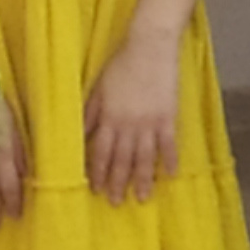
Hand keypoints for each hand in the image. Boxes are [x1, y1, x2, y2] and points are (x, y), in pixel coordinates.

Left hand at [82, 26, 183, 203]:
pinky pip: (169, 144)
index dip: (97, 172)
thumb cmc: (121, 65)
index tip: (95, 189)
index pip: (100, 152)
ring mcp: (149, 122)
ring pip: (144, 157)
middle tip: (115, 202)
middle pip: (121, 160)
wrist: (150, 46)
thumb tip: (78, 136)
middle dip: (117, 182)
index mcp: (108, 117)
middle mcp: (127, 124)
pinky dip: (169, 160)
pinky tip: (171, 174)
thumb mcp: (98, 88)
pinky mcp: (168, 116)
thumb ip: (89, 114)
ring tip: (142, 198)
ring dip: (142, 179)